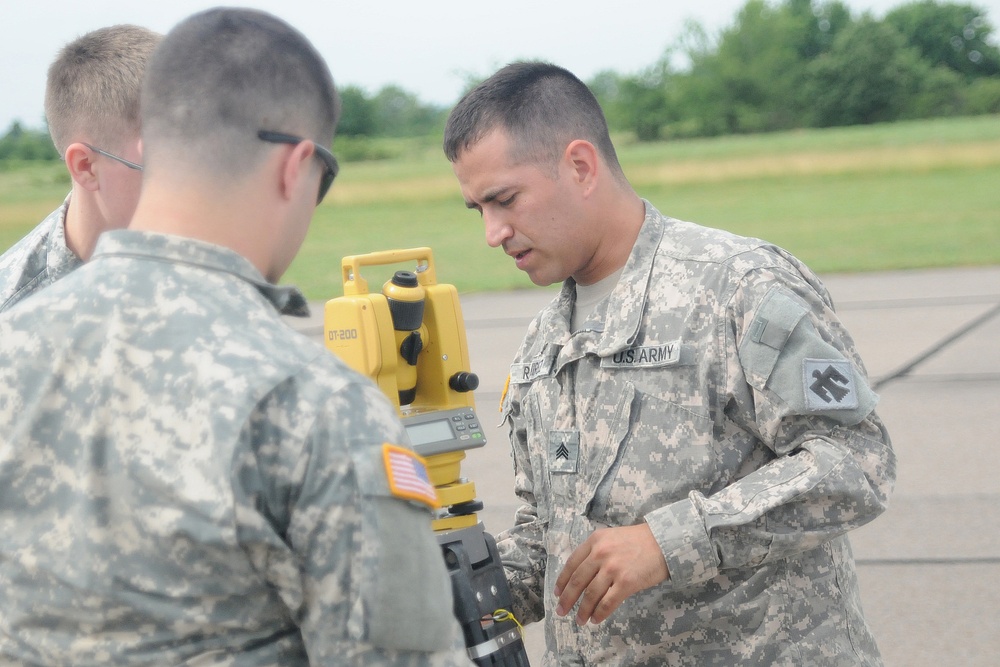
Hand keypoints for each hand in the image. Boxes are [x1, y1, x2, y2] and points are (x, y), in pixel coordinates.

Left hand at [553, 523, 668, 624]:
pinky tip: (595, 619)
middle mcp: (600, 554)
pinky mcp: (626, 583)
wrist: (664, 542)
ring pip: (590, 595)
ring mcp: (613, 568)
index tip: (557, 593)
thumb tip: (581, 575)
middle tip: (561, 611)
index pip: (572, 564)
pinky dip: (599, 613)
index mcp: (594, 541)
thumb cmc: (638, 541)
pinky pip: (607, 602)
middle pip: (577, 581)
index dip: (562, 581)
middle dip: (567, 599)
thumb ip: (595, 551)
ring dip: (583, 610)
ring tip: (580, 620)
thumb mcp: (611, 537)